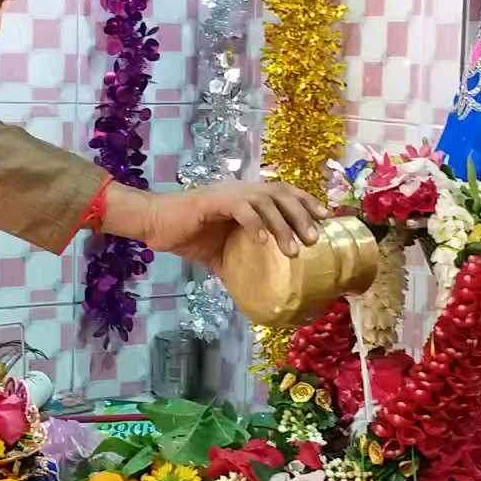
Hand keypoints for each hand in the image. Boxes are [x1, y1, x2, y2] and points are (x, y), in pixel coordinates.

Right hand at [116, 181, 329, 267]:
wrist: (155, 224)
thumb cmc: (186, 234)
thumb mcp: (220, 253)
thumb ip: (240, 261)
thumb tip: (258, 288)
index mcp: (246, 198)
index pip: (284, 192)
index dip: (306, 202)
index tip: (326, 219)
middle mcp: (241, 191)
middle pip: (282, 194)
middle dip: (302, 215)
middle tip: (315, 239)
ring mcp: (228, 194)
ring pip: (265, 201)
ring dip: (283, 224)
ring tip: (294, 249)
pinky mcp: (212, 202)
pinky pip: (240, 209)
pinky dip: (255, 224)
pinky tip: (263, 243)